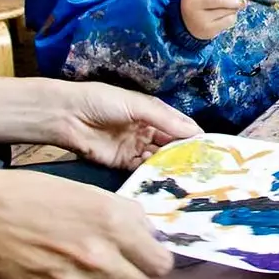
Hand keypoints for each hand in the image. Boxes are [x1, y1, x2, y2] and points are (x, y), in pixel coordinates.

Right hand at [0, 168, 173, 278]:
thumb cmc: (33, 196)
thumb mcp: (87, 192)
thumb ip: (126, 215)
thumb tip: (152, 236)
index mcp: (112, 224)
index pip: (160, 263)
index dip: (154, 259)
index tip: (145, 256)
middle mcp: (98, 259)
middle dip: (133, 276)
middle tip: (117, 263)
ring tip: (86, 270)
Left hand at [52, 81, 202, 169]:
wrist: (68, 116)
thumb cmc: (102, 101)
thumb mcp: (137, 104)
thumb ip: (165, 118)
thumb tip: (194, 131)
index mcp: (152, 113)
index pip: (178, 125)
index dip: (193, 136)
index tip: (210, 148)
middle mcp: (146, 130)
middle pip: (170, 145)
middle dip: (184, 154)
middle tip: (202, 166)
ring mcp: (134, 147)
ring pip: (158, 159)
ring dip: (170, 166)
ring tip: (186, 175)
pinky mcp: (121, 163)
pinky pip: (142, 170)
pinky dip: (152, 173)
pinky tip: (164, 177)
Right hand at [179, 0, 246, 39]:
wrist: (188, 23)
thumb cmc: (201, 1)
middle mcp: (192, 4)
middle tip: (242, 0)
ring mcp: (199, 18)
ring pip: (225, 11)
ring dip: (234, 8)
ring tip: (232, 7)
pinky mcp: (207, 30)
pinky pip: (227, 21)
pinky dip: (232, 17)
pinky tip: (226, 16)